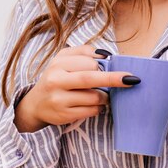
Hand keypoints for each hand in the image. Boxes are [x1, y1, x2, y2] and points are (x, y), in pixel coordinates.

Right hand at [14, 45, 137, 132]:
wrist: (35, 104)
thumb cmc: (55, 78)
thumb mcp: (63, 59)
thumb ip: (83, 52)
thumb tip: (107, 55)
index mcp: (58, 64)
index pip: (88, 62)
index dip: (104, 66)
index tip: (118, 68)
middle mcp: (56, 80)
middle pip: (90, 78)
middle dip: (114, 79)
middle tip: (132, 80)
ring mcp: (59, 99)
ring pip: (94, 97)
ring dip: (105, 96)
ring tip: (103, 95)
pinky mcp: (64, 115)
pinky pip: (91, 110)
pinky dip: (99, 107)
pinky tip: (96, 105)